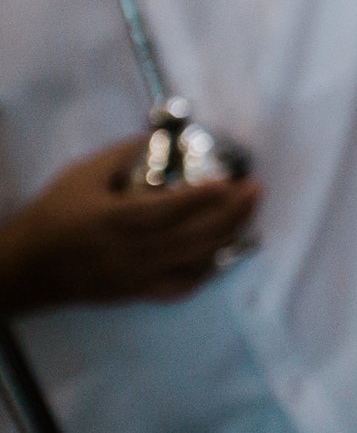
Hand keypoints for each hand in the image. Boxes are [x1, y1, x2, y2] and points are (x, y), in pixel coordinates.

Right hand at [0, 137, 262, 314]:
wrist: (25, 269)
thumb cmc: (52, 217)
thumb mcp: (80, 176)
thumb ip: (120, 156)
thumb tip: (156, 138)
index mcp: (118, 221)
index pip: (172, 210)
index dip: (206, 197)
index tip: (232, 180)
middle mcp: (135, 252)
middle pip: (195, 235)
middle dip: (232, 213)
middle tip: (256, 190)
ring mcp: (139, 277)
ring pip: (196, 260)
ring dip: (229, 236)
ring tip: (249, 213)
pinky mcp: (138, 294)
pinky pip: (182, 287)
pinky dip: (208, 270)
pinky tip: (223, 252)